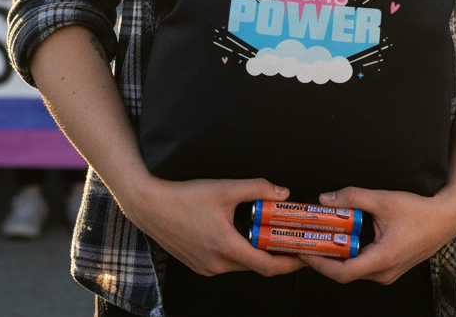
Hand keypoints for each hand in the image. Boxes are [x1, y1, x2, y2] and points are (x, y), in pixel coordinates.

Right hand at [118, 176, 304, 278]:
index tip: (304, 255)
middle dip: (276, 255)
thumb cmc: (184, 197)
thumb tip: (282, 192)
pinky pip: (227, 263)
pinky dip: (240, 253)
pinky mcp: (199, 265)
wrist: (151, 206)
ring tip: (268, 234)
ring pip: (241, 264)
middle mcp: (217, 264)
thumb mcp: (224, 188)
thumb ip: (257, 188)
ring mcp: (207, 268)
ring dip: (256, 253)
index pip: (267, 266)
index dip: (290, 263)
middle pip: (256, 266)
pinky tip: (242, 235)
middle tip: (290, 240)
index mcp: (225, 247)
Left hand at [297, 185, 455, 285]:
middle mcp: (384, 273)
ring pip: (354, 270)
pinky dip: (349, 256)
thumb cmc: (419, 212)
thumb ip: (353, 198)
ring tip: (319, 239)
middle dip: (323, 259)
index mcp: (382, 259)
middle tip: (306, 242)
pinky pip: (364, 266)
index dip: (319, 264)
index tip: (304, 251)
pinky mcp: (390, 268)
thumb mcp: (383, 200)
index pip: (342, 272)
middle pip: (345, 273)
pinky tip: (341, 241)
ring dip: (336, 257)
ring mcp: (388, 273)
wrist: (445, 220)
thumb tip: (326, 199)